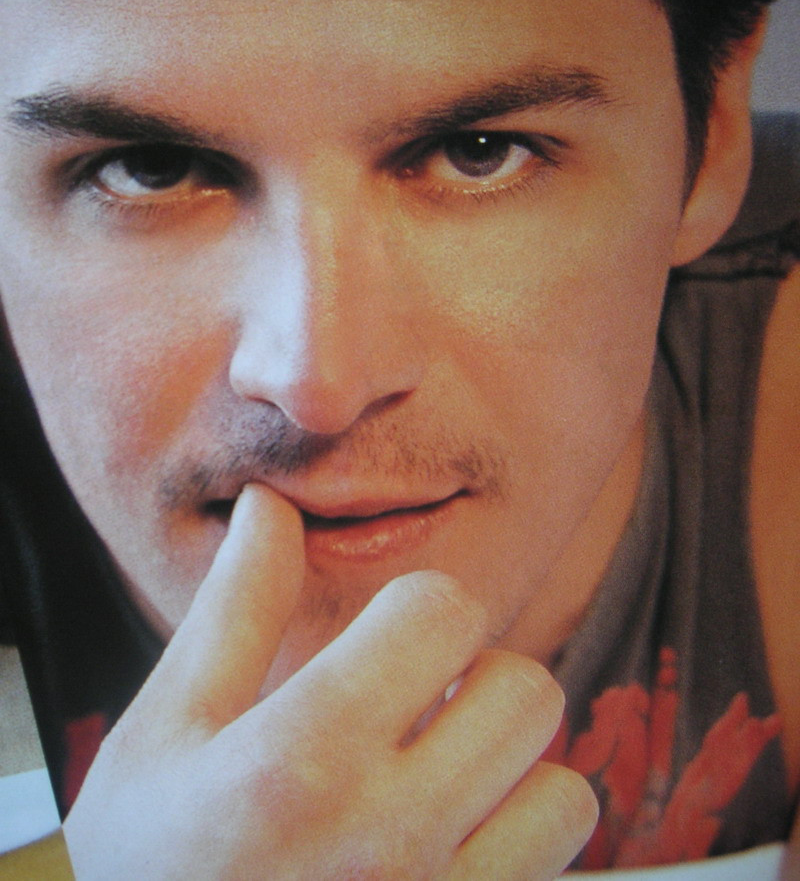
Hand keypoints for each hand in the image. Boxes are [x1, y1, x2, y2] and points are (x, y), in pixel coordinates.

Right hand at [64, 484, 596, 878]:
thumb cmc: (140, 867)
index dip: (418, 608)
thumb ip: (234, 611)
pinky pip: (559, 873)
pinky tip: (450, 847)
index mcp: (297, 763)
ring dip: (510, 772)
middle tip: (418, 707)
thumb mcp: (164, 734)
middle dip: (477, 678)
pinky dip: (520, 847)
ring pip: (564, 792)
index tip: (388, 638)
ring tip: (440, 782)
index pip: (442, 613)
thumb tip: (272, 506)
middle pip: (526, 692)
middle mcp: (385, 844)